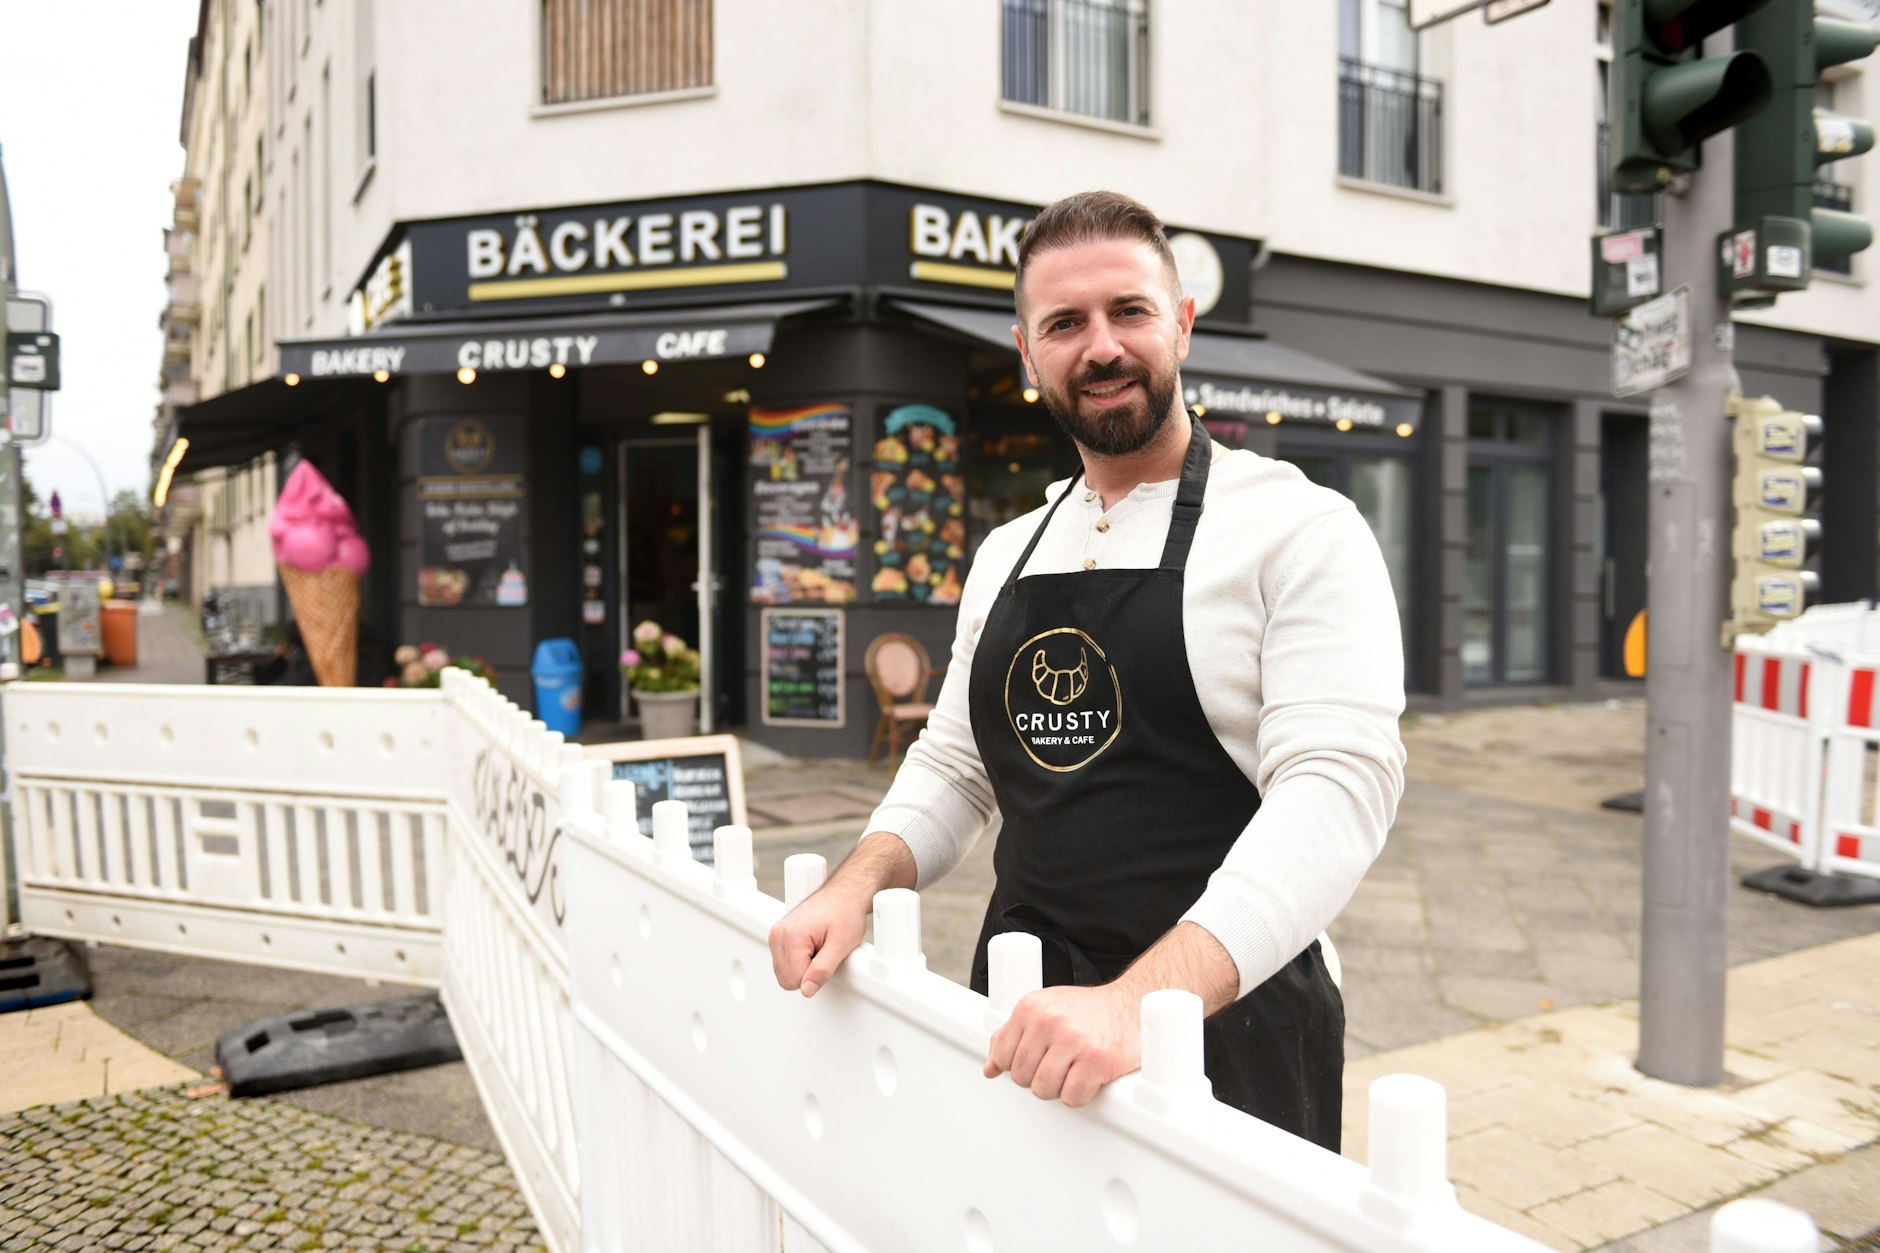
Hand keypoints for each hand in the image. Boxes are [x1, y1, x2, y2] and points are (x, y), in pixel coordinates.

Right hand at [769, 832, 917, 997]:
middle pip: (786, 979)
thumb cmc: (846, 913)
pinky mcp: (778, 936)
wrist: (845, 892)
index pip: (794, 980)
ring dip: (803, 967)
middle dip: (808, 972)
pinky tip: (813, 947)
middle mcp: (778, 934)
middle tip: (824, 952)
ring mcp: (776, 934)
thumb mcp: (841, 944)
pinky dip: (799, 961)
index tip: (827, 956)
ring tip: (819, 948)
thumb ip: (823, 970)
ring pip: (784, 973)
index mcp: (790, 935)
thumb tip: (806, 990)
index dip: (815, 976)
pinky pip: (784, 964)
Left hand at [984, 982, 1140, 1106]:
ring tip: (1075, 1069)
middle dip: (1040, 1077)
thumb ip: (1013, 1036)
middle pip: (1022, 1077)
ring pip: (1043, 1089)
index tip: (1038, 1059)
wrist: (1131, 1005)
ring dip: (1060, 1087)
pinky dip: (1080, 1094)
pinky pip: (1071, 1096)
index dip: (1018, 1066)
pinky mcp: (1096, 1061)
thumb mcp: (1044, 1011)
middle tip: (1061, 1064)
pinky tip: (1089, 1077)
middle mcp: (1049, 1020)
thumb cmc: (1087, 1012)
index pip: (1002, 1056)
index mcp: (1031, 1007)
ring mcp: (1073, 1040)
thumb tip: (990, 1068)